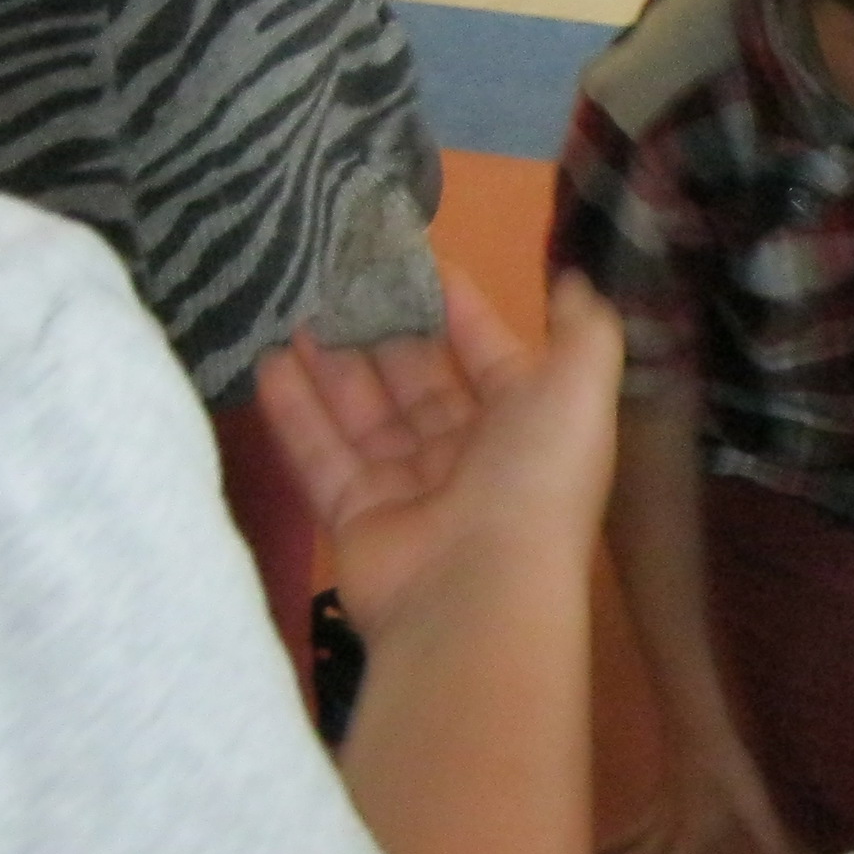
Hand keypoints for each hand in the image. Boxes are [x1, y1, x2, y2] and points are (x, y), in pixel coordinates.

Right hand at [255, 268, 622, 644]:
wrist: (477, 593)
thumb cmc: (533, 480)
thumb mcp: (581, 390)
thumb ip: (584, 332)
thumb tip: (575, 284)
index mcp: (527, 425)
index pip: (486, 354)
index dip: (456, 309)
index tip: (412, 260)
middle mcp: (471, 457)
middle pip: (419, 381)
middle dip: (383, 332)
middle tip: (338, 280)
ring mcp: (411, 491)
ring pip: (365, 414)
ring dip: (333, 364)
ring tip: (296, 311)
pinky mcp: (356, 519)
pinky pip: (322, 455)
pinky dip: (297, 412)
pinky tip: (269, 362)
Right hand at [597, 745, 811, 853]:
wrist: (697, 731)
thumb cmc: (728, 776)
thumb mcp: (756, 815)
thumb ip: (773, 852)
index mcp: (689, 845)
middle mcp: (667, 834)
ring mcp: (658, 812)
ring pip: (629, 841)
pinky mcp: (658, 794)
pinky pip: (635, 822)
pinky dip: (622, 833)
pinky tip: (618, 835)